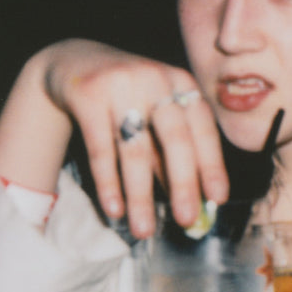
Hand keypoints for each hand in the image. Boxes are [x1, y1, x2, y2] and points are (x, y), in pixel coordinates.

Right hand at [0, 39, 227, 238]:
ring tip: (143, 230)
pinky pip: (100, 148)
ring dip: (140, 195)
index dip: (212, 165)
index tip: (218, 198)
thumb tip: (193, 201)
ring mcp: (121, 84)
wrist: (72, 61)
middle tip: (186, 220)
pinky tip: (114, 209)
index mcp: (182, 83)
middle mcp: (156, 79)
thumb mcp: (155, 118)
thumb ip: (171, 154)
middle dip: (183, 183)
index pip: (204, 129)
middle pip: (175, 139)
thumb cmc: (127, 98)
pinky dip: (108, 183)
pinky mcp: (88, 94)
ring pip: (135, 149)